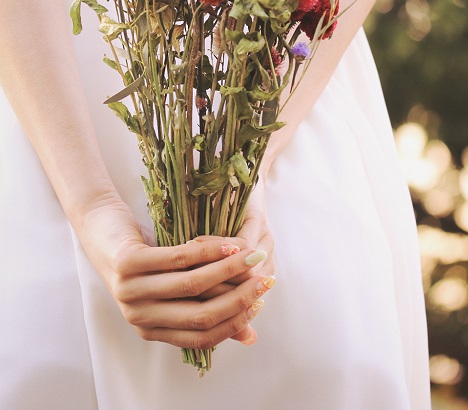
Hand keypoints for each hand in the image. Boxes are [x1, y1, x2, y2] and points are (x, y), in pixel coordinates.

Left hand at [76, 193, 273, 349]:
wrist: (103, 229)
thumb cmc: (147, 259)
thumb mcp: (180, 288)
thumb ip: (212, 309)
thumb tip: (250, 337)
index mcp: (152, 328)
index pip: (202, 337)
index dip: (236, 322)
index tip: (261, 302)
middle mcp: (138, 315)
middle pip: (200, 316)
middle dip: (240, 298)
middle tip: (265, 280)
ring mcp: (130, 290)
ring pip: (192, 285)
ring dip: (230, 271)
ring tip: (254, 257)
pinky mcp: (128, 263)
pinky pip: (178, 259)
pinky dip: (209, 251)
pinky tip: (229, 244)